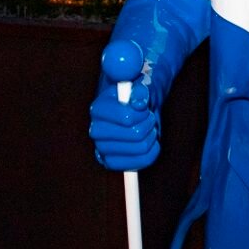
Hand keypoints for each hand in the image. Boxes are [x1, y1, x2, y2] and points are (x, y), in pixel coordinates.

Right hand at [90, 41, 159, 169]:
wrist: (137, 108)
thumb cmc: (136, 94)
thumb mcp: (140, 84)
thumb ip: (139, 89)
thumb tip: (138, 104)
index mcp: (98, 109)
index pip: (127, 118)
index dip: (143, 112)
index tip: (144, 106)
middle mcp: (95, 130)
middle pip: (135, 135)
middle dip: (148, 123)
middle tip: (148, 116)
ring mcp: (102, 149)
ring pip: (141, 147)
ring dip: (151, 134)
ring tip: (147, 126)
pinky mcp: (113, 163)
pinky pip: (143, 161)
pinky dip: (153, 149)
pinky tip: (147, 139)